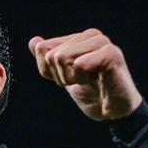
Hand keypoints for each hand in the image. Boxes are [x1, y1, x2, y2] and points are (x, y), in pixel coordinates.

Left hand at [28, 28, 142, 120]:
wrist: (114, 111)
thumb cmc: (92, 94)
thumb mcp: (63, 78)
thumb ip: (48, 62)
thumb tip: (34, 41)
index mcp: (78, 38)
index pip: (43, 49)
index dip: (50, 72)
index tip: (69, 79)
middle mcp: (90, 35)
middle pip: (51, 55)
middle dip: (61, 76)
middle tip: (81, 82)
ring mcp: (101, 42)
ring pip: (61, 57)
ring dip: (71, 78)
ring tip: (89, 81)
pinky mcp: (111, 53)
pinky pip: (79, 64)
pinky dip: (82, 79)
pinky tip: (97, 81)